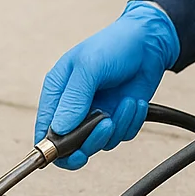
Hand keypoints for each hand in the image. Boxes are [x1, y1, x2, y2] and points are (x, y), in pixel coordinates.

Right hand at [34, 1, 180, 168]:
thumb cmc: (114, 45)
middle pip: (71, 146)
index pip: (45, 132)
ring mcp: (96, 115)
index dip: (54, 150)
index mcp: (57, 93)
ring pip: (99, 144)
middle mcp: (74, 108)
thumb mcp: (90, 66)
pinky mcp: (118, 118)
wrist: (149, 41)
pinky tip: (135, 102)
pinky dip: (131, 123)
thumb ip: (73, 98)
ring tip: (127, 101)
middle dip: (91, 141)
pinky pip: (122, 136)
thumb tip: (59, 130)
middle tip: (106, 126)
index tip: (74, 153)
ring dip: (117, 127)